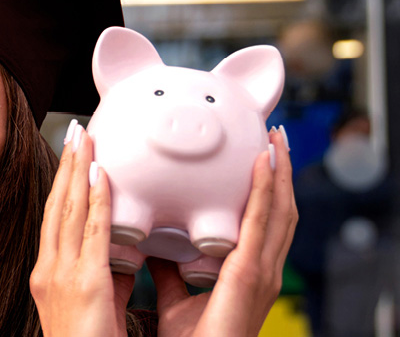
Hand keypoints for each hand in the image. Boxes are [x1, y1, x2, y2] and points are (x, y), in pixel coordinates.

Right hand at [32, 123, 135, 336]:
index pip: (55, 219)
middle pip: (56, 206)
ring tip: (84, 138)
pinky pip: (91, 232)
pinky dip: (94, 200)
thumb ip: (102, 280)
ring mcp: (60, 275)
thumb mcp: (92, 308)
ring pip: (69, 210)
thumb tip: (118, 258)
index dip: (62, 184)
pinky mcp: (83, 282)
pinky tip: (100, 175)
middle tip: (75, 132)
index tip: (71, 156)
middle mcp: (47, 270)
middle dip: (65, 167)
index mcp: (48, 276)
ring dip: (77, 171)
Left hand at [150, 127, 297, 336]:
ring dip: (280, 173)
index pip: (264, 222)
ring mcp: (261, 273)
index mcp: (247, 274)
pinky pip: (261, 224)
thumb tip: (155, 250)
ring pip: (279, 211)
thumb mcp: (176, 299)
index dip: (267, 190)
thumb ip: (169, 274)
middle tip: (276, 138)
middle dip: (281, 174)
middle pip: (280, 211)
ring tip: (277, 140)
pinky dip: (267, 191)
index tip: (262, 158)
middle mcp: (261, 270)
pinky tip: (265, 165)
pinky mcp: (251, 275)